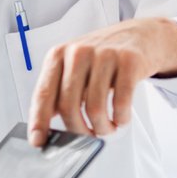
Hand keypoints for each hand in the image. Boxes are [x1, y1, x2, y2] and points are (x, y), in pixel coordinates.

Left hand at [26, 16, 176, 147]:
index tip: (38, 141)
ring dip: (101, 128)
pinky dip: (120, 119)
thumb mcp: (74, 67)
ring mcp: (104, 55)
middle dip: (77, 130)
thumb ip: (60, 91)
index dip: (39, 121)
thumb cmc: (101, 57)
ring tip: (106, 128)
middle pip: (69, 106)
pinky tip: (120, 118)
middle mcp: (78, 52)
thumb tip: (46, 126)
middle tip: (86, 137)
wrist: (139, 36)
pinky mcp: (129, 61)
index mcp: (58, 55)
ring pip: (95, 108)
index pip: (43, 93)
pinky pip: (121, 103)